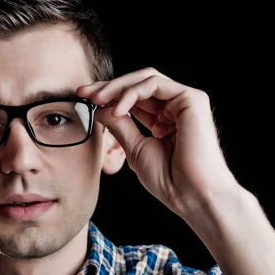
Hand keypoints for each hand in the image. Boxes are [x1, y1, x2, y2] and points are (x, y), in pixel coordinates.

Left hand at [77, 68, 238, 219]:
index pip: (134, 99)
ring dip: (117, 87)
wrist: (191, 194)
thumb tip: (101, 108)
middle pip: (138, 84)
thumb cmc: (168, 180)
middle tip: (84, 91)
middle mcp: (176, 108)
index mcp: (164, 121)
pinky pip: (155, 84)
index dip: (109, 96)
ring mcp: (185, 101)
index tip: (85, 98)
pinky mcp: (191, 99)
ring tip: (97, 99)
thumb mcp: (135, 149)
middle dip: (109, 86)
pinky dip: (132, 93)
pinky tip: (118, 109)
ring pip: (145, 79)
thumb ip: (120, 126)